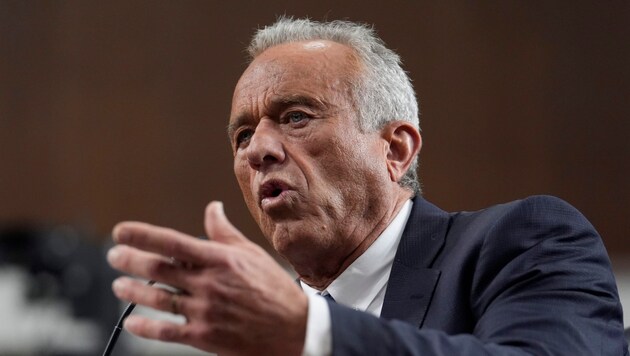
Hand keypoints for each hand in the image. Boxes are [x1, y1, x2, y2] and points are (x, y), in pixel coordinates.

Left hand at [107, 201, 307, 355]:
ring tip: (118, 285)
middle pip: (158, 269)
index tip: (121, 232)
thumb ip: (224, 232)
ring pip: (157, 299)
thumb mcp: (252, 253)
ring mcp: (205, 311)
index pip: (172, 243)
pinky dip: (145, 327)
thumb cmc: (273, 288)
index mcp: (220, 259)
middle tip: (114, 256)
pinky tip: (133, 322)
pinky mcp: (205, 336)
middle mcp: (209, 284)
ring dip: (132, 291)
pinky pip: (166, 331)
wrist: (293, 329)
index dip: (142, 236)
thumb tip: (212, 208)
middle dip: (129, 261)